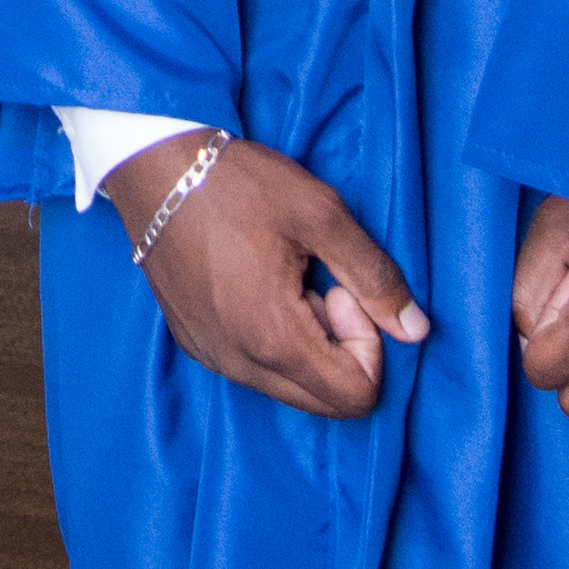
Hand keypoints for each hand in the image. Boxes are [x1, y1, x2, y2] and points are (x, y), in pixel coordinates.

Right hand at [99, 131, 428, 417]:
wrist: (152, 166)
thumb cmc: (237, 183)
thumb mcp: (322, 215)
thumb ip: (376, 278)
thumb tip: (416, 330)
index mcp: (273, 336)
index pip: (354, 394)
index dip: (369, 344)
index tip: (342, 288)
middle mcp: (237, 361)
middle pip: (324, 402)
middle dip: (342, 350)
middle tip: (323, 285)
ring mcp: (210, 355)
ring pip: (288, 388)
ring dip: (308, 346)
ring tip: (288, 280)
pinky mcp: (192, 342)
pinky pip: (252, 369)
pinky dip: (273, 342)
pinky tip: (258, 285)